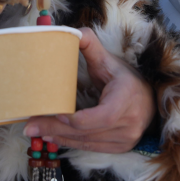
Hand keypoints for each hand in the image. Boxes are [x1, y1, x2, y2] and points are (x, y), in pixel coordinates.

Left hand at [24, 28, 154, 153]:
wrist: (149, 102)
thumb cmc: (126, 80)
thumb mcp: (110, 61)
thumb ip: (90, 45)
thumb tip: (70, 32)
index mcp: (127, 97)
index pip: (103, 116)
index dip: (78, 120)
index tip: (56, 113)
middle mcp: (130, 121)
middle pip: (88, 131)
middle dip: (56, 129)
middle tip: (30, 126)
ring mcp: (126, 138)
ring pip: (87, 142)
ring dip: (59, 137)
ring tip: (35, 130)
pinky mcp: (119, 148)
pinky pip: (90, 148)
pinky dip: (69, 142)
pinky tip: (52, 136)